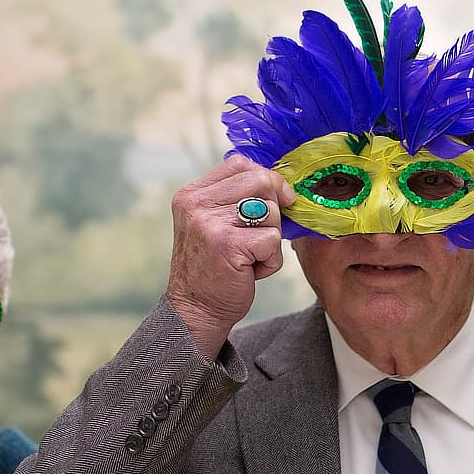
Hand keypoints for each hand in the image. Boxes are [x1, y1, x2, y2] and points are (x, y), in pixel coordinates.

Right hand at [164, 156, 295, 358]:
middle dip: (273, 210)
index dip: (266, 180)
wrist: (196, 310)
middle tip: (259, 236)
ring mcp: (209, 223)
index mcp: (192, 194)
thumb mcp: (213, 223)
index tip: (274, 201)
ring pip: (271, 211)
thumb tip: (281, 183)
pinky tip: (250, 271)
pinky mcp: (227, 244)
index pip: (240, 164)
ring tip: (248, 257)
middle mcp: (196, 204)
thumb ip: (235, 199)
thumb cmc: (213, 268)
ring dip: (271, 239)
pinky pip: (273, 240)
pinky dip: (270, 261)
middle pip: (260, 180)